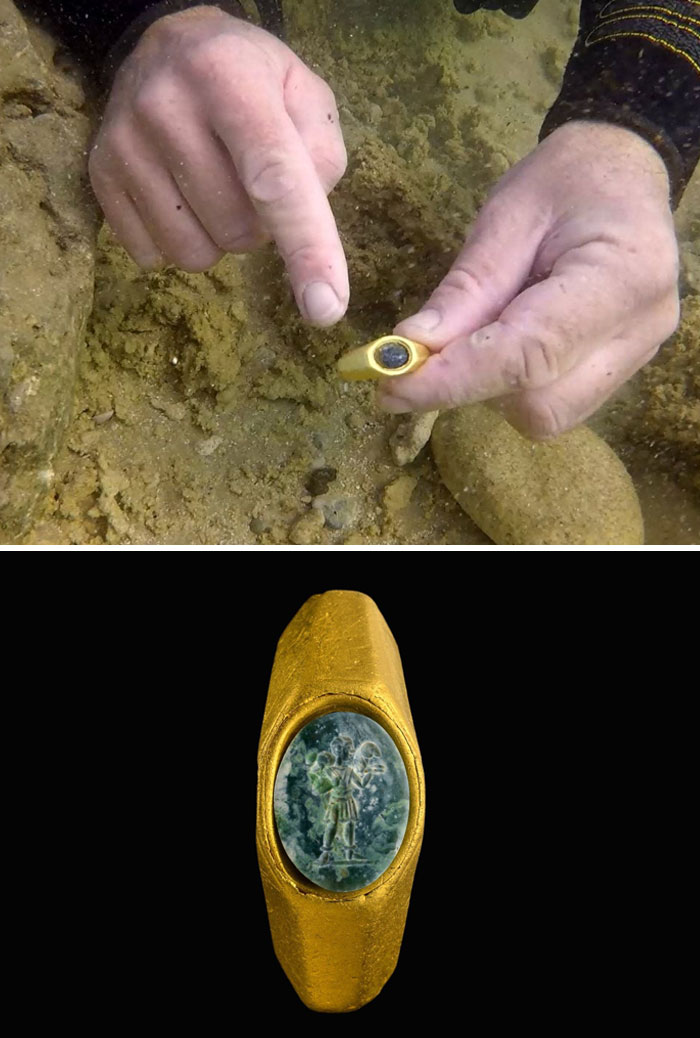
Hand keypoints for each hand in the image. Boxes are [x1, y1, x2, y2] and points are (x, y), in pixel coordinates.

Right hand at [88, 6, 348, 325]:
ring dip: (219, 238)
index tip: (325, 309)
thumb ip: (321, 159)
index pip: (274, 177)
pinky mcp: (101, 175)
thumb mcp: (304, 95)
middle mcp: (166, 103)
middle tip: (249, 181)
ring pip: (195, 253)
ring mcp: (125, 141)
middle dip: (259, 224)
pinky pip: (154, 256)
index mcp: (229, 75)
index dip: (306, 246)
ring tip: (215, 187)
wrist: (168, 47)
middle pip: (238, 229)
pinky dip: (179, 240)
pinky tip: (179, 195)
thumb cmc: (252, 81)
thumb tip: (306, 238)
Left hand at [379, 121, 679, 437]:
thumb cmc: (566, 180)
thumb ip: (463, 290)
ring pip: (547, 414)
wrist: (626, 168)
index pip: (527, 355)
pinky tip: (510, 339)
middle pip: (539, 402)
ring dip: (495, 389)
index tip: (391, 387)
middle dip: (475, 385)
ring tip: (485, 329)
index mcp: (621, 278)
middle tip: (433, 348)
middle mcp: (639, 329)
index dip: (455, 380)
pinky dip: (517, 386)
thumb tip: (409, 350)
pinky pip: (557, 404)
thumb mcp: (506, 216)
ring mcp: (637, 355)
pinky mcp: (622, 371)